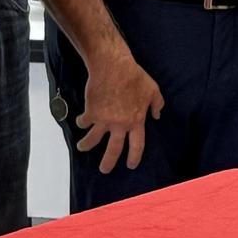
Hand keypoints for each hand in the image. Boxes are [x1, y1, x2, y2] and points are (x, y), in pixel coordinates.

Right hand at [76, 48, 164, 173]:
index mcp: (136, 122)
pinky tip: (80, 123)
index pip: (137, 145)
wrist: (114, 68)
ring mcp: (104, 121)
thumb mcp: (153, 90)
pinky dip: (81, 123)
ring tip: (82, 147)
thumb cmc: (135, 77)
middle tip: (105, 170)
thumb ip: (157, 104)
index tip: (131, 165)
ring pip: (93, 140)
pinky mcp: (91, 113)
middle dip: (108, 162)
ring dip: (86, 145)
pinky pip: (84, 123)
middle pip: (113, 150)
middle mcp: (120, 125)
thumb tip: (157, 115)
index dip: (134, 156)